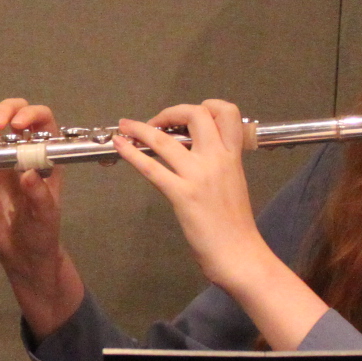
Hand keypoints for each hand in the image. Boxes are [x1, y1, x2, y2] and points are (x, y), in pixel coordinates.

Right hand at [0, 97, 84, 337]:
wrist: (24, 256)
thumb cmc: (42, 233)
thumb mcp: (46, 216)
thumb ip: (39, 195)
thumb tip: (29, 172)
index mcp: (46, 158)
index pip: (43, 122)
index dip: (30, 114)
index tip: (16, 126)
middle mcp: (24, 154)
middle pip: (14, 116)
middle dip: (4, 112)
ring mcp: (1, 163)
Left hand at [114, 99, 331, 349]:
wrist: (241, 255)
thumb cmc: (237, 227)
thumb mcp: (233, 184)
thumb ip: (219, 166)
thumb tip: (199, 156)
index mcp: (233, 157)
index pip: (227, 113)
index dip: (207, 105)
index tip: (188, 117)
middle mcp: (218, 159)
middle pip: (196, 115)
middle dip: (172, 111)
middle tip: (157, 122)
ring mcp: (199, 176)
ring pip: (166, 139)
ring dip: (141, 128)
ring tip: (125, 125)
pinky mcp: (182, 194)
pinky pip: (152, 167)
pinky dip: (132, 153)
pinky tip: (121, 146)